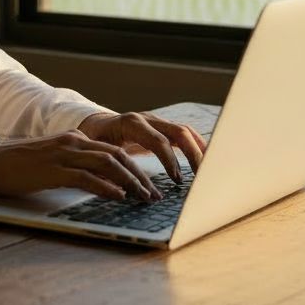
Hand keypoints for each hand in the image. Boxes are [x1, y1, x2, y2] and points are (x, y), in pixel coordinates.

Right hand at [0, 130, 162, 201]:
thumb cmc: (22, 166)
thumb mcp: (55, 161)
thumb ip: (78, 165)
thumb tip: (104, 182)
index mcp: (75, 138)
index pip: (114, 150)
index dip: (135, 168)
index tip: (149, 186)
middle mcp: (73, 142)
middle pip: (117, 155)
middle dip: (140, 176)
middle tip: (154, 195)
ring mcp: (64, 154)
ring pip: (108, 164)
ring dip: (130, 182)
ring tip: (143, 198)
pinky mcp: (54, 170)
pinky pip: (87, 177)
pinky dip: (106, 187)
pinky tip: (118, 197)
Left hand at [77, 111, 206, 181]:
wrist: (95, 124)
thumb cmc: (95, 139)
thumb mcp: (96, 150)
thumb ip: (106, 164)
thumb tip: (117, 186)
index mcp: (131, 124)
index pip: (158, 140)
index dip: (170, 160)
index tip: (177, 179)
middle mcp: (147, 119)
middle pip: (178, 132)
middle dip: (193, 154)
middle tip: (201, 176)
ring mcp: (157, 121)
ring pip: (185, 131)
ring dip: (199, 150)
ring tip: (210, 170)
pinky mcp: (162, 128)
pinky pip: (184, 134)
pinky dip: (197, 145)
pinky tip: (206, 159)